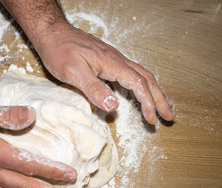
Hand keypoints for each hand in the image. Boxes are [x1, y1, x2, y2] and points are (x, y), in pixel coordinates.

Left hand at [36, 24, 173, 124]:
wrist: (52, 33)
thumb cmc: (59, 50)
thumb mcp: (73, 72)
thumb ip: (94, 88)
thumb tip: (114, 106)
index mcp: (112, 63)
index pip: (138, 85)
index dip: (148, 104)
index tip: (153, 120)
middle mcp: (117, 60)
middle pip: (147, 79)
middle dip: (160, 98)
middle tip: (169, 115)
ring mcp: (113, 59)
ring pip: (141, 74)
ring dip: (153, 91)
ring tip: (162, 105)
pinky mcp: (107, 60)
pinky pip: (131, 72)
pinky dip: (141, 84)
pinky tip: (138, 91)